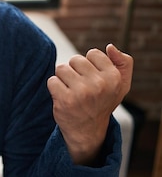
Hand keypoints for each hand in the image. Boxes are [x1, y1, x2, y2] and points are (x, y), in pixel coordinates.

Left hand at [47, 44, 132, 165]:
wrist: (88, 130)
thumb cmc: (103, 102)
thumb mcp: (121, 85)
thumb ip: (123, 63)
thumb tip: (110, 47)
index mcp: (114, 77)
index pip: (93, 53)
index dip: (90, 65)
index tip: (94, 79)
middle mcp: (100, 84)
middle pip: (75, 59)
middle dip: (75, 71)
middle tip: (81, 87)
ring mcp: (82, 92)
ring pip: (62, 69)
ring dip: (63, 79)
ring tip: (71, 92)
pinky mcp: (65, 100)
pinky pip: (52, 81)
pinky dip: (54, 88)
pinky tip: (63, 98)